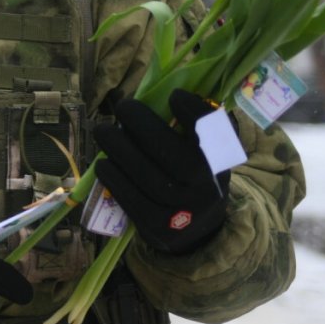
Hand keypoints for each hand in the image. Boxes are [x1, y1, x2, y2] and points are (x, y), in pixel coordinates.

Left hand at [93, 89, 231, 254]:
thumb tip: (157, 93)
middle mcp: (207, 188)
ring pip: (147, 177)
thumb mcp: (204, 154)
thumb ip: (190, 128)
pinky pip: (131, 200)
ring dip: (119, 149)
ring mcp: (183, 211)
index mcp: (221, 162)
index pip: (215, 136)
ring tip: (103, 131)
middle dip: (143, 124)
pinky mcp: (158, 228)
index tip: (174, 95)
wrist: (197, 231)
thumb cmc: (193, 178)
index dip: (195, 113)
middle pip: (174, 154)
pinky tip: (103, 163)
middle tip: (123, 107)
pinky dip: (113, 178)